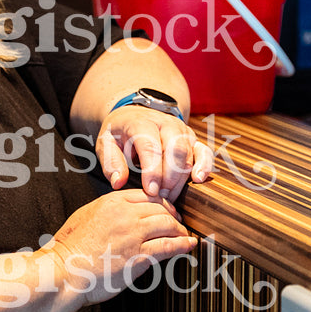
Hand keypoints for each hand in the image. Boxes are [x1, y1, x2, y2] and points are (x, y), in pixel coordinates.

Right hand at [42, 189, 197, 303]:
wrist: (62, 272)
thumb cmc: (69, 251)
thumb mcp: (84, 217)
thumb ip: (106, 211)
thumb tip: (119, 211)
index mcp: (111, 202)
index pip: (146, 195)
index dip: (161, 203)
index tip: (167, 211)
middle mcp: (124, 214)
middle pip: (160, 208)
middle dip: (174, 216)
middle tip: (180, 224)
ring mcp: (132, 234)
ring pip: (168, 224)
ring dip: (181, 230)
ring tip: (185, 236)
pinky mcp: (138, 256)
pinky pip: (169, 246)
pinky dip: (183, 245)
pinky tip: (189, 246)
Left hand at [96, 105, 214, 201]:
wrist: (134, 114)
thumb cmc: (119, 132)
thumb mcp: (105, 142)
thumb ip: (110, 162)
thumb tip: (118, 182)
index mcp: (141, 122)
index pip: (150, 146)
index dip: (152, 171)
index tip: (151, 192)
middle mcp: (164, 123)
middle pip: (174, 150)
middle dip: (169, 178)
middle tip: (160, 197)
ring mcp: (181, 130)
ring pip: (188, 153)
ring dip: (181, 179)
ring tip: (170, 196)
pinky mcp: (191, 138)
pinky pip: (203, 151)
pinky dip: (204, 165)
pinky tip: (198, 179)